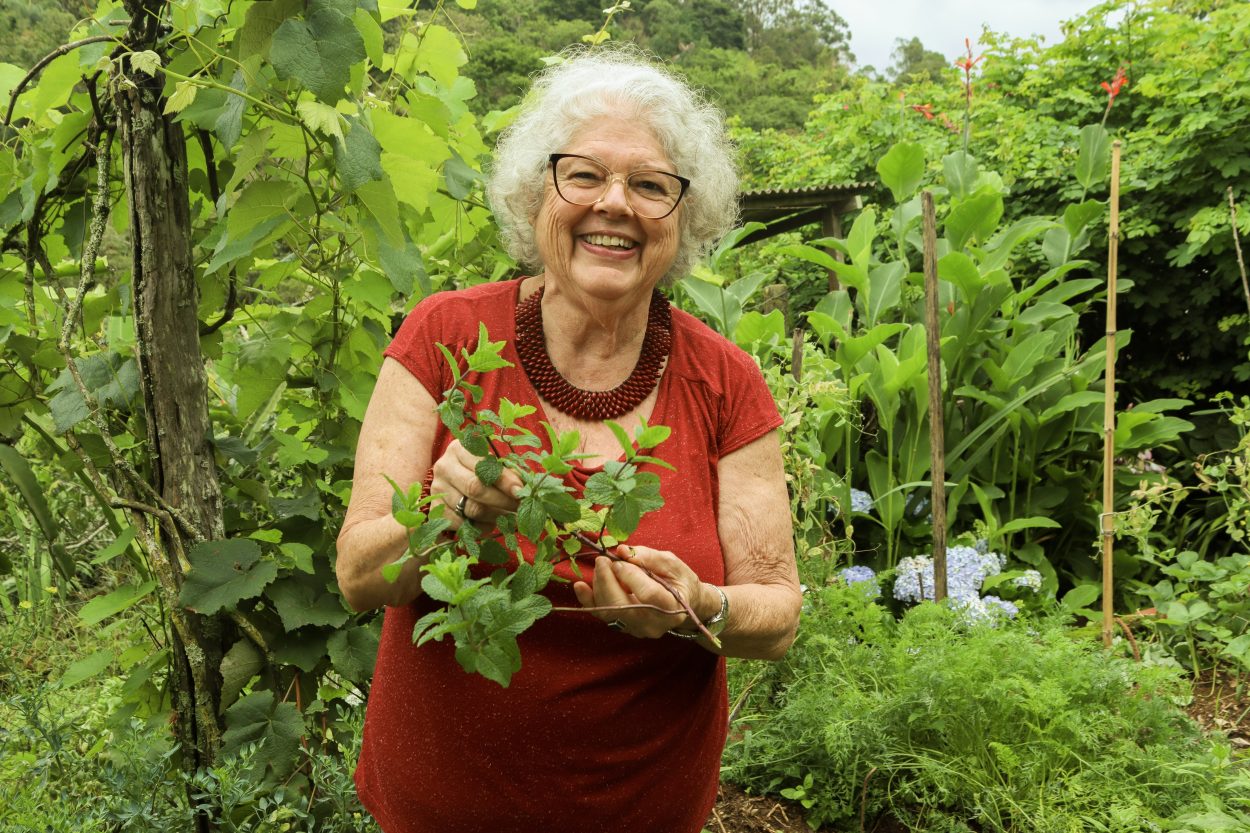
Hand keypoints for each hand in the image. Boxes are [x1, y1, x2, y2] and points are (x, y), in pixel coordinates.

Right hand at [430, 439, 522, 530]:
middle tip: (519, 507)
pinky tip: (489, 523)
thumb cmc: (480, 469)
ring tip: (507, 516)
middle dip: (502, 500)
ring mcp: (437, 488)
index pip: (483, 466)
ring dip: (494, 516)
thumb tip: (523, 488)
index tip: (520, 491)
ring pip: (470, 508)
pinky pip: (461, 524)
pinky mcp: (435, 508)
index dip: (504, 480)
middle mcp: (444, 466)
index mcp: (460, 449)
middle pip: (475, 488)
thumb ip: (506, 473)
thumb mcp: (492, 464)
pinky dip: (479, 527)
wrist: (454, 481)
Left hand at [572, 544, 712, 638]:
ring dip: (599, 585)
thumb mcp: (671, 563)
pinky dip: (588, 600)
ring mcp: (638, 629)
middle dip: (607, 580)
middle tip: (602, 559)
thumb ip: (648, 557)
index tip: (620, 561)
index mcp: (673, 607)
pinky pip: (602, 615)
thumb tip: (622, 551)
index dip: (630, 575)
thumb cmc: (681, 580)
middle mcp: (654, 624)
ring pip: (609, 610)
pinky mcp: (625, 627)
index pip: (648, 594)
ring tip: (602, 565)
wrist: (685, 602)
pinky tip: (579, 586)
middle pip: (623, 605)